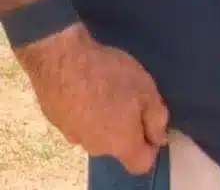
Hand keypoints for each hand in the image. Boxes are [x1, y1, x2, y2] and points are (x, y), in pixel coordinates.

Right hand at [17, 24, 168, 174]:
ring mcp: (71, 135)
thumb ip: (157, 119)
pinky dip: (86, 111)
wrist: (60, 59)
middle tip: (132, 99)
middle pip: (118, 147)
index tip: (152, 126)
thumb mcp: (147, 91)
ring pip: (98, 133)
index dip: (150, 148)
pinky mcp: (56, 121)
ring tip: (108, 89)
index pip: (140, 164)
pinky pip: (79, 122)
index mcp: (120, 144)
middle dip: (128, 128)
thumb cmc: (110, 75)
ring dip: (106, 119)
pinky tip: (88, 87)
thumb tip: (158, 139)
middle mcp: (95, 147)